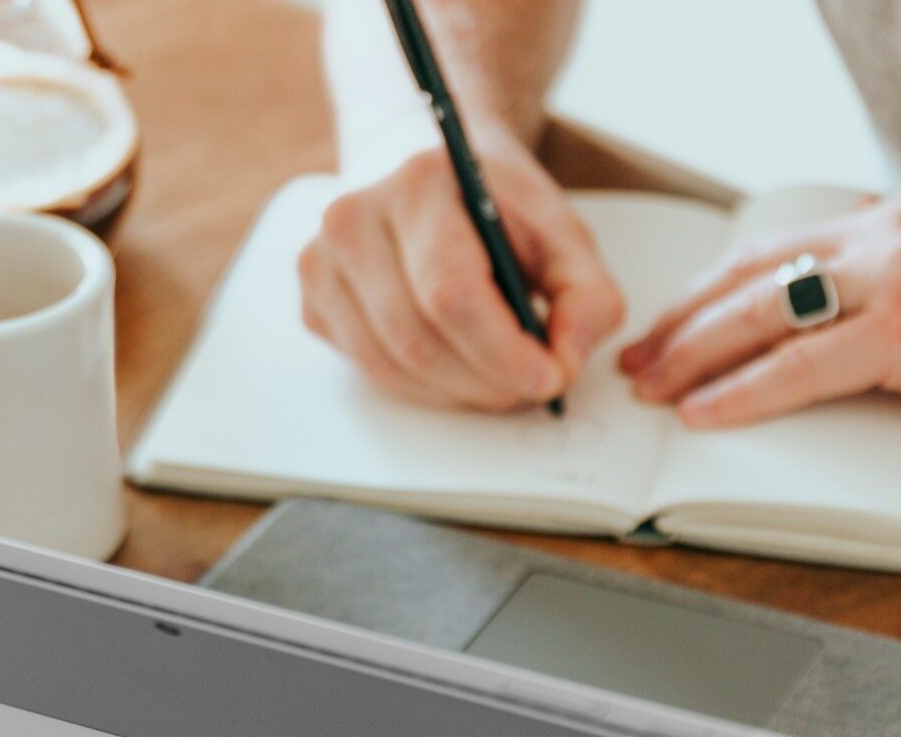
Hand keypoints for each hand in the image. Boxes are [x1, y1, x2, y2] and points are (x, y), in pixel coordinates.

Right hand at [298, 144, 625, 410]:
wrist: (432, 180)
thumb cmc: (497, 210)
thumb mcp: (563, 235)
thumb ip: (587, 296)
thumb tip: (567, 360)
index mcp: (418, 184)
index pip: (451, 294)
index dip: (504, 353)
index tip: (549, 378)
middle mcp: (353, 219)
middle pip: (419, 341)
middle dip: (487, 382)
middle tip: (533, 386)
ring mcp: (322, 263)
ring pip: (392, 368)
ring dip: (458, 392)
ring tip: (500, 378)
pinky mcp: (313, 304)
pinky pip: (372, 373)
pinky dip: (425, 388)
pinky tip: (457, 363)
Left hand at [619, 192, 900, 441]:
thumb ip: (893, 294)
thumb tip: (832, 334)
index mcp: (893, 226)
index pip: (774, 252)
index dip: (712, 292)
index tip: (673, 324)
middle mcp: (884, 239)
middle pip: (749, 278)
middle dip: (683, 322)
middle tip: (636, 360)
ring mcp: (895, 279)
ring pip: (761, 315)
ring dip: (694, 355)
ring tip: (653, 389)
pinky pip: (801, 364)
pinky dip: (745, 391)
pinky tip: (705, 412)